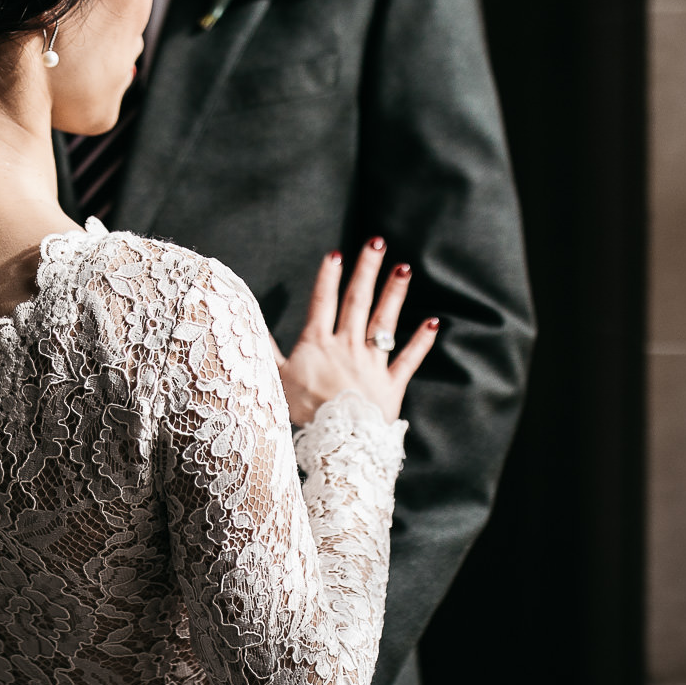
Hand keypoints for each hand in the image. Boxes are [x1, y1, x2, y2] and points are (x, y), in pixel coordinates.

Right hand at [272, 237, 438, 423]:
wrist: (336, 441)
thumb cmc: (303, 411)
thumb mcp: (275, 379)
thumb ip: (267, 350)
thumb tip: (251, 324)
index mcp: (318, 343)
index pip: (323, 302)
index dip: (328, 277)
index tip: (336, 253)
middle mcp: (346, 346)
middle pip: (357, 300)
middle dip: (367, 269)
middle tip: (377, 242)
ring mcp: (371, 364)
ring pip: (384, 322)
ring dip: (395, 293)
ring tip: (404, 268)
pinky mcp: (391, 384)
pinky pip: (408, 359)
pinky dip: (421, 341)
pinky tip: (434, 322)